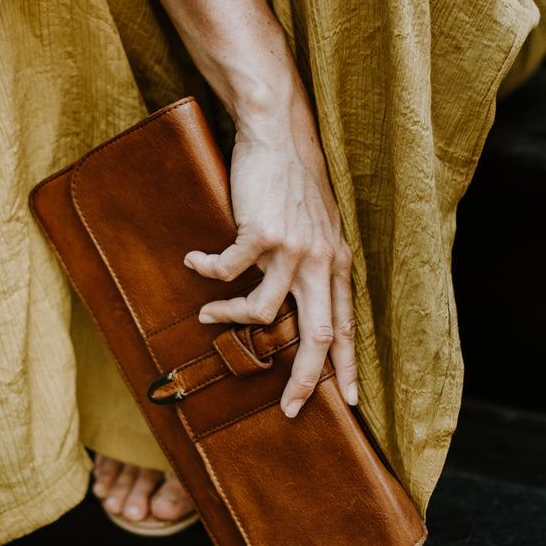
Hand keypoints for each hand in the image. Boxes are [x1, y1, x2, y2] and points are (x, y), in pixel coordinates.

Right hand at [184, 97, 356, 417]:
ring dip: (228, 318)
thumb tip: (299, 298)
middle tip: (289, 409)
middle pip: (317, 335)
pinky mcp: (260, 233)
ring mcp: (291, 249)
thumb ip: (316, 262)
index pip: (346, 325)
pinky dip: (206, 270)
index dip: (347, 366)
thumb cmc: (296, 180)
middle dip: (305, 380)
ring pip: (261, 312)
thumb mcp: (320, 226)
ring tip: (206, 315)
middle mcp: (319, 261)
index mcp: (335, 262)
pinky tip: (195, 260)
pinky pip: (226, 272)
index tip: (351, 401)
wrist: (280, 136)